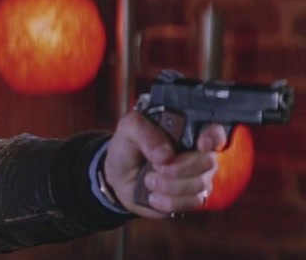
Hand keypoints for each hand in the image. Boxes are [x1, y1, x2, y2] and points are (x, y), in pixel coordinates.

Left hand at [103, 111, 225, 217]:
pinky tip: (153, 195)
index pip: (215, 131)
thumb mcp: (128, 129)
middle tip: (155, 167)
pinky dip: (168, 201)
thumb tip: (165, 155)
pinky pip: (191, 203)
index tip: (201, 144)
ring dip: (169, 186)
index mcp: (187, 131)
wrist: (118, 176)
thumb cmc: (128, 147)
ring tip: (148, 179)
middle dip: (179, 168)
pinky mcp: (191, 198)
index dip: (213, 138)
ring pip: (199, 185)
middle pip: (208, 162)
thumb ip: (145, 132)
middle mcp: (199, 154)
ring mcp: (198, 177)